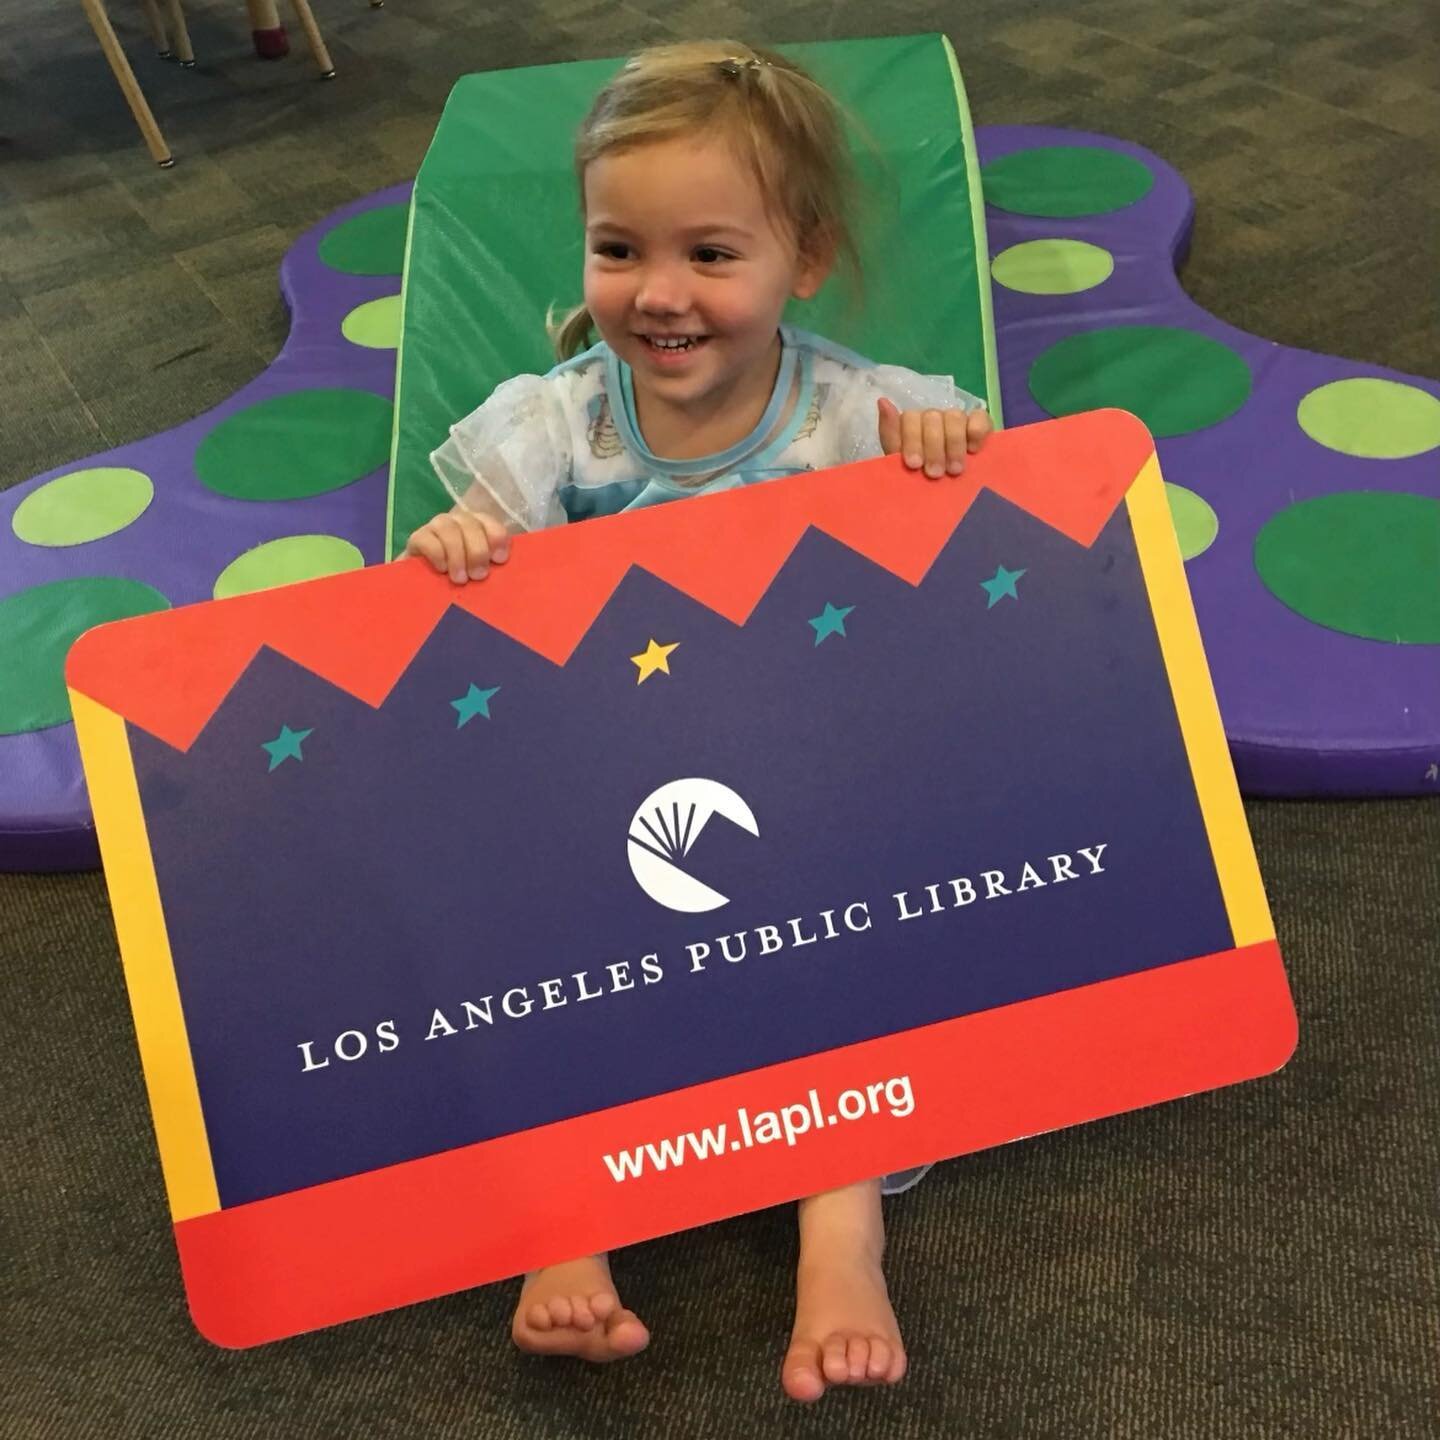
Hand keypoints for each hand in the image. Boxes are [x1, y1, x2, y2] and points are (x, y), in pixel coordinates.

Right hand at [404, 508, 509, 582]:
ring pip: (449, 528)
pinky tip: (442, 569)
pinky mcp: (416, 539)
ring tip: (460, 579)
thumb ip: (493, 570)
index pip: (491, 523)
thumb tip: (507, 570)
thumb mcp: (480, 577)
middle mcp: (459, 523)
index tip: (499, 560)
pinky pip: (426, 538)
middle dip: (477, 551)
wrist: (425, 593)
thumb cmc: (462, 586)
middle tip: (478, 576)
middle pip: (470, 524)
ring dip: (457, 554)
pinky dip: (437, 553)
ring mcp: (436, 528)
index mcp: (480, 529)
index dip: (496, 538)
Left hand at [877, 398, 992, 478]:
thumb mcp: (899, 467)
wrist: (947, 502)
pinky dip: (976, 431)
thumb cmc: (919, 483)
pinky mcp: (981, 426)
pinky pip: (980, 418)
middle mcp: (934, 419)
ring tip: (954, 470)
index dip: (911, 439)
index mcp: (911, 426)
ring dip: (953, 443)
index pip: (910, 417)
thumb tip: (883, 402)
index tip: (913, 464)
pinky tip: (973, 450)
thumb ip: (891, 436)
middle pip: (932, 417)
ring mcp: (957, 421)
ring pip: (954, 416)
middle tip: (935, 473)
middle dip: (933, 447)